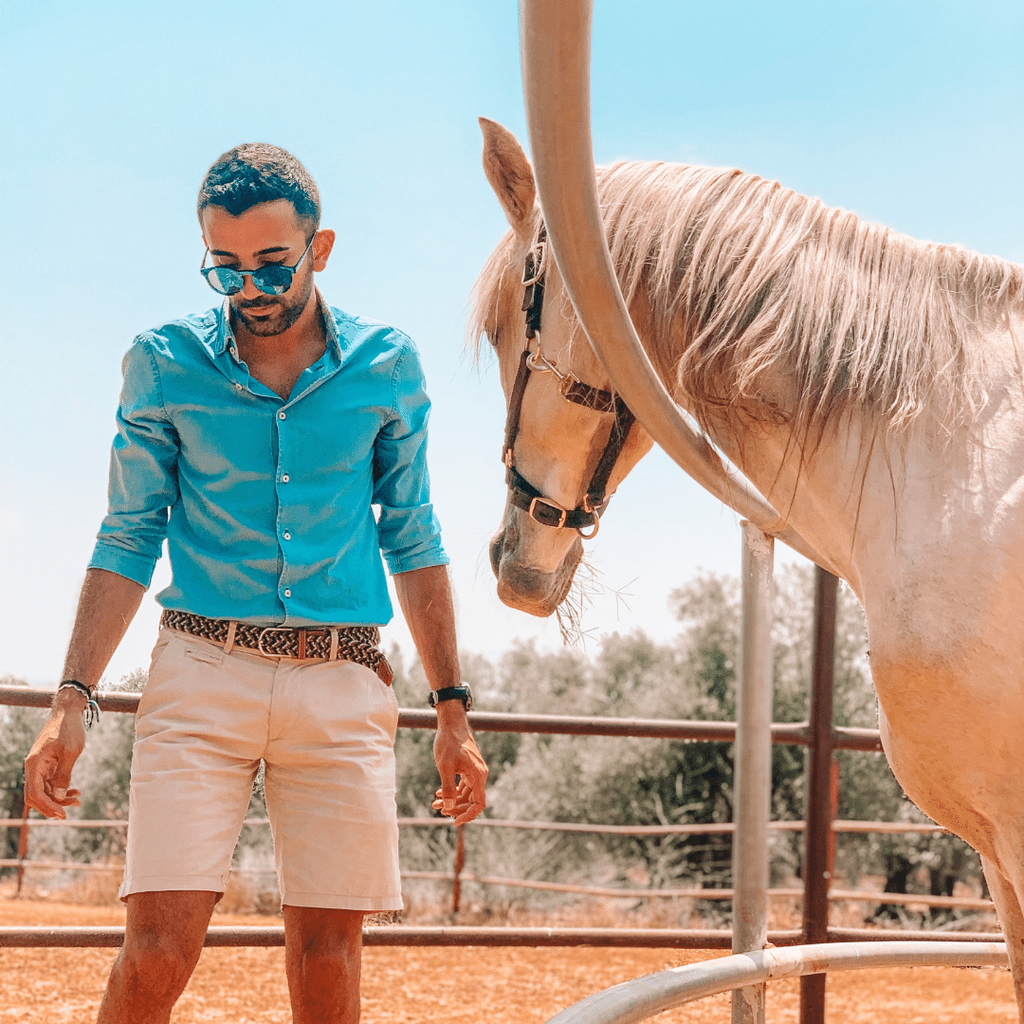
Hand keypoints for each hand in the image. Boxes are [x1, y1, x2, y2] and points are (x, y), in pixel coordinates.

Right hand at [24, 703, 85, 818]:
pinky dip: (61, 789)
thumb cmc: (69, 728)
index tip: (63, 814)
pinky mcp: (47, 765)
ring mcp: (40, 766)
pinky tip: (74, 791)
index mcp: (34, 764)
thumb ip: (64, 774)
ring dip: (59, 798)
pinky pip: (50, 782)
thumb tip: (59, 796)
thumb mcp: (71, 752)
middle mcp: (33, 767)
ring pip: (45, 790)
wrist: (68, 711)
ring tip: (78, 799)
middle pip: (36, 796)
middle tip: (69, 811)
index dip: (48, 807)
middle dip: (52, 805)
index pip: (35, 794)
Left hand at [430, 704, 487, 825]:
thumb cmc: (448, 742)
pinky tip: (438, 793)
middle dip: (455, 807)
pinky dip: (452, 790)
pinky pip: (462, 785)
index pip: (479, 803)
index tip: (455, 822)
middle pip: (471, 800)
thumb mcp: (445, 766)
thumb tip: (449, 807)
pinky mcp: (468, 767)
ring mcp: (474, 771)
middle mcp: (479, 774)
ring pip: (465, 793)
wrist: (451, 722)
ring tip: (435, 803)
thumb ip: (447, 788)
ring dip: (452, 800)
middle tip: (439, 810)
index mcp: (478, 775)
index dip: (468, 815)